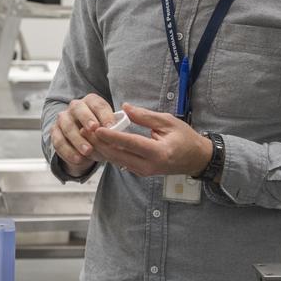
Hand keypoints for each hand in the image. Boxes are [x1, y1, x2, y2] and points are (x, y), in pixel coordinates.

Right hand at [50, 93, 116, 176]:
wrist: (84, 145)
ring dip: (78, 139)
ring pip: (68, 127)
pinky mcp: (54, 133)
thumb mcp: (109, 130)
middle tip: (94, 130)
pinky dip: (69, 152)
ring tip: (88, 151)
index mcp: (91, 101)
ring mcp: (63, 119)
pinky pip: (59, 142)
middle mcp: (75, 107)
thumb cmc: (100, 133)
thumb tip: (118, 134)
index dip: (105, 115)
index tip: (111, 126)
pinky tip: (78, 159)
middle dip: (87, 119)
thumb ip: (113, 129)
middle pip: (78, 109)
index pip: (98, 104)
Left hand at [90, 103, 212, 177]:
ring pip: (117, 161)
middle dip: (100, 143)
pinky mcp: (141, 172)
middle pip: (118, 155)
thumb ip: (145, 116)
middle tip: (85, 129)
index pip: (130, 143)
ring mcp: (144, 171)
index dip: (112, 136)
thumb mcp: (168, 122)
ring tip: (86, 135)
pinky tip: (98, 144)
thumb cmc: (185, 138)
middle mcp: (149, 166)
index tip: (97, 128)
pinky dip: (109, 153)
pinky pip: (121, 162)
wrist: (196, 159)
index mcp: (159, 152)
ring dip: (101, 148)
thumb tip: (124, 107)